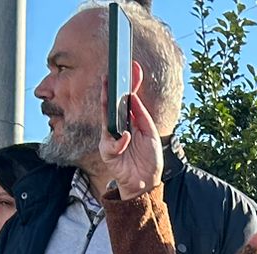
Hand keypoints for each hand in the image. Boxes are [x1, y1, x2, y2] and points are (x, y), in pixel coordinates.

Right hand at [98, 63, 165, 200]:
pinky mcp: (107, 151)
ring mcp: (111, 138)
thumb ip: (142, 115)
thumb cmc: (149, 159)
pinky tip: (127, 138)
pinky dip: (120, 141)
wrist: (146, 182)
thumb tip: (133, 96)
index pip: (128, 99)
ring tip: (107, 90)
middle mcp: (119, 126)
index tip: (132, 67)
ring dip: (106, 103)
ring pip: (105, 117)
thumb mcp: (151, 133)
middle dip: (110, 88)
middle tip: (109, 73)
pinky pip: (112, 142)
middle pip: (112, 104)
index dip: (130, 84)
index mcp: (131, 121)